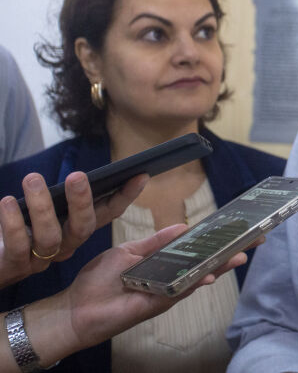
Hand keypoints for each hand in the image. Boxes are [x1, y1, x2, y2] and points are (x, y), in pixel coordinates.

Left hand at [0, 172, 147, 287]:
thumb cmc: (21, 229)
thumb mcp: (47, 211)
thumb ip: (64, 199)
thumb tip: (81, 176)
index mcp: (77, 230)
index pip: (108, 214)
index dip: (125, 196)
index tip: (140, 175)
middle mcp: (66, 247)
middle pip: (83, 228)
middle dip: (82, 201)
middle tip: (76, 175)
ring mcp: (42, 259)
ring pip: (50, 237)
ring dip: (42, 207)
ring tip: (32, 179)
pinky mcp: (14, 266)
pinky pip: (18, 246)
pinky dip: (13, 223)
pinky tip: (8, 202)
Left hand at [17, 223, 246, 366]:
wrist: (77, 307)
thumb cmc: (99, 280)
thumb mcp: (129, 251)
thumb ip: (156, 241)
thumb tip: (182, 227)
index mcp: (164, 263)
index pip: (196, 250)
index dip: (217, 241)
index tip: (238, 229)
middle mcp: (171, 278)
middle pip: (207, 264)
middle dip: (231, 253)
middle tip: (255, 241)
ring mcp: (167, 292)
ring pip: (200, 277)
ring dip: (221, 267)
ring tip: (241, 256)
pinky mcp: (158, 304)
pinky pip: (181, 290)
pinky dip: (196, 282)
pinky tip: (210, 273)